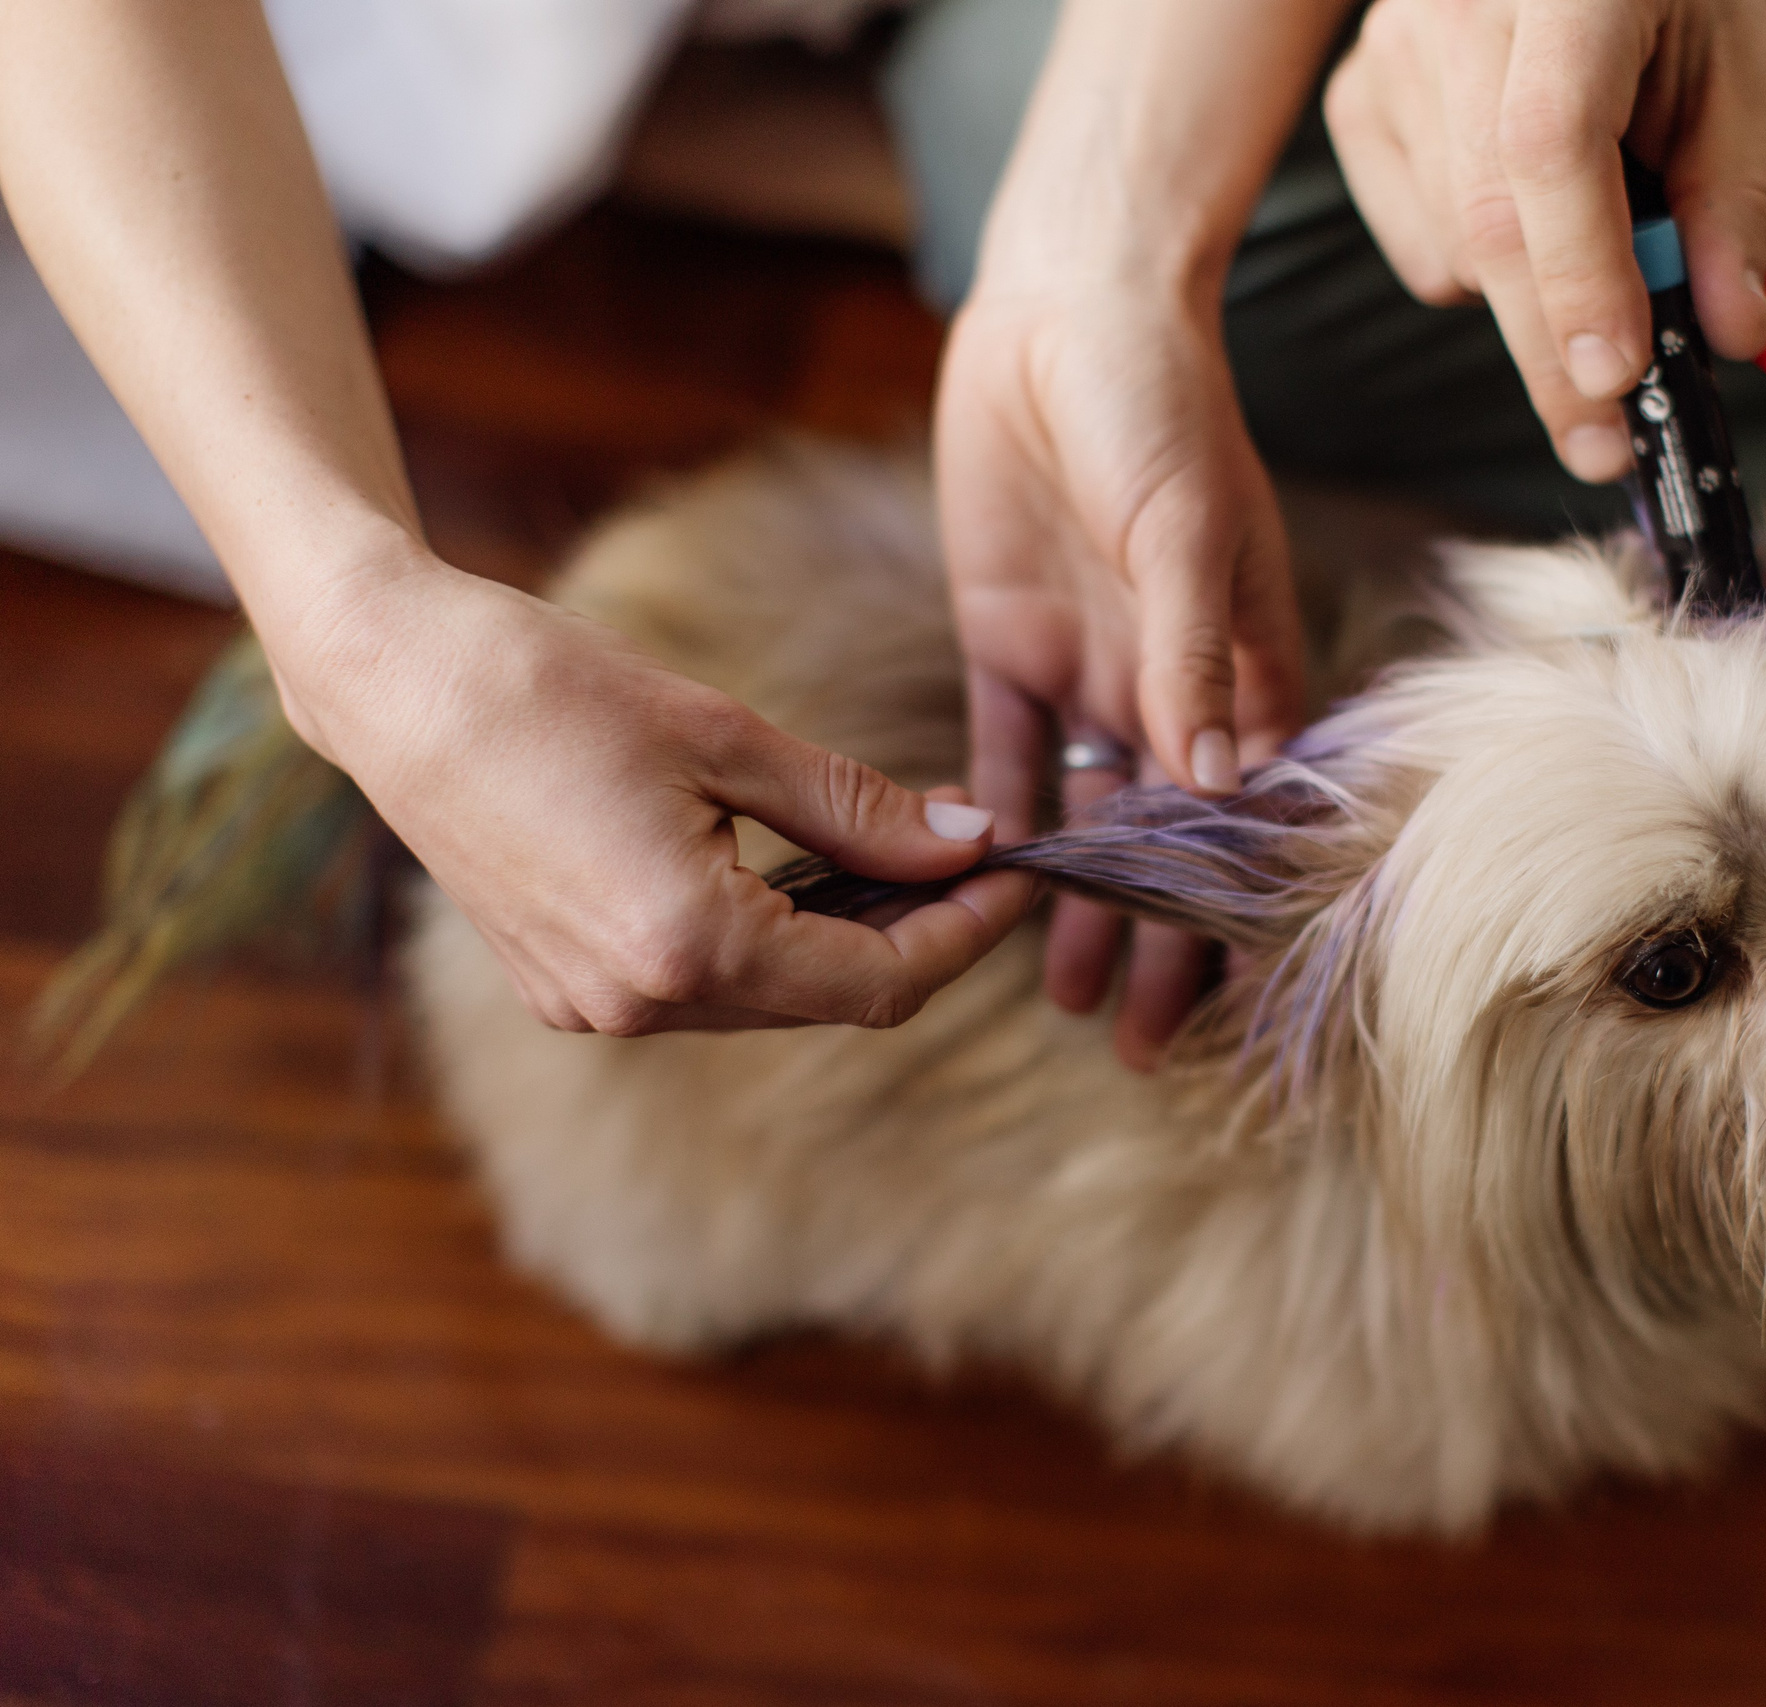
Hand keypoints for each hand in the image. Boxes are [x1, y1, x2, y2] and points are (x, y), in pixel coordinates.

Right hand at [270, 555, 1030, 1034]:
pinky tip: (809, 876)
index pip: (883, 982)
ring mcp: (595, 1008)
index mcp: (688, 946)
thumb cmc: (550, 685)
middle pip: (835, 1002)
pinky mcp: (565, 991)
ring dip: (850, 942)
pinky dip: (775, 942)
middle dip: (920, 938)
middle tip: (979, 862)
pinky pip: (706, 988)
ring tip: (907, 860)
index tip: (1017, 874)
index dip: (967, 935)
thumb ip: (858, 809)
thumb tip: (968, 843)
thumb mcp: (727, 737)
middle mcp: (640, 1004)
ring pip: (774, 1002)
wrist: (391, 682)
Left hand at [935, 280, 1301, 1067]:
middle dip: (1161, 941)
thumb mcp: (1185, 528)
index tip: (1237, 996)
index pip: (1254, 813)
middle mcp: (1171, 684)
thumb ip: (1193, 657)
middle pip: (1171, 842)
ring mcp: (1089, 669)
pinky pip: (1006, 758)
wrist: (1064, 311)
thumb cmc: (1160, 405)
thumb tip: (1217, 788)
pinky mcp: (1008, 644)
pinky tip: (994, 899)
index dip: (1247, 904)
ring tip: (1074, 1002)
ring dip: (1082, 911)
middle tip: (1141, 1041)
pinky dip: (1003, 829)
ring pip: (1090, 820)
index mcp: (1245, 662)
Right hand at [1324, 0, 1765, 480]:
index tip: (1616, 377)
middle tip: (1611, 442)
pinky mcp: (1357, 102)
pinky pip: (1417, 249)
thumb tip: (1727, 330)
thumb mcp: (1737, 73)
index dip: (1580, 275)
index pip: (1550, 146)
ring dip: (1534, 298)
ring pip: (1455, 254)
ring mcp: (1392, 56)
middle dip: (1555, 356)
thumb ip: (1735, 202)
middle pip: (1490, 223)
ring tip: (1594, 236)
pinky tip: (1522, 209)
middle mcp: (1455, 9)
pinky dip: (1479, 268)